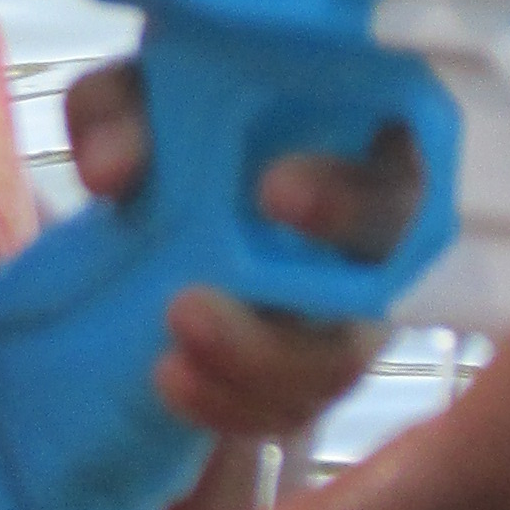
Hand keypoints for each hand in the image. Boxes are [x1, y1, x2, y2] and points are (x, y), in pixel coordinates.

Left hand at [64, 63, 421, 444]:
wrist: (162, 192)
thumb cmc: (183, 123)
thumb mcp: (140, 101)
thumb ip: (120, 115)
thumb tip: (112, 173)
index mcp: (367, 145)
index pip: (397, 169)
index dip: (350, 192)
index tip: (270, 193)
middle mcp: (378, 236)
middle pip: (384, 284)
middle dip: (300, 298)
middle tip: (187, 303)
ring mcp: (352, 312)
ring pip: (336, 363)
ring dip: (251, 365)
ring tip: (167, 362)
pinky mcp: (310, 371)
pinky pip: (292, 408)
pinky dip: (230, 405)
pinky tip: (170, 380)